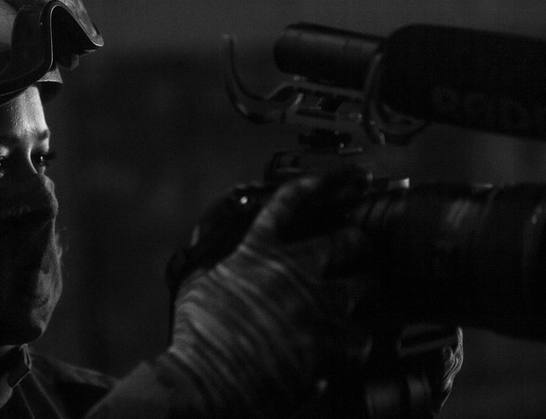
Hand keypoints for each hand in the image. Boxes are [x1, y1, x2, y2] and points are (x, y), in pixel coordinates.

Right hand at [160, 172, 371, 417]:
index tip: (339, 180)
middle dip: (356, 241)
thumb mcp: (196, 286)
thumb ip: (211, 261)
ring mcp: (319, 308)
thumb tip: (206, 250)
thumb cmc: (198, 337)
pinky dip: (357, 340)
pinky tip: (349, 343)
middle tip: (356, 247)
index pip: (290, 204)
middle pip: (347, 241)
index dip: (318, 185)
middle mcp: (295, 273)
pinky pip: (362, 337)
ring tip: (359, 296)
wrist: (211, 382)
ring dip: (363, 290)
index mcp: (258, 253)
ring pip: (365, 287)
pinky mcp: (333, 345)